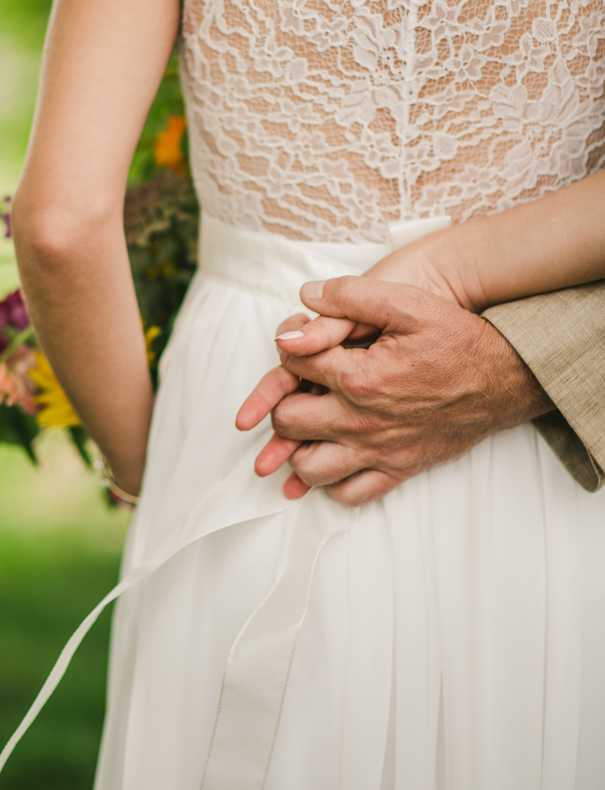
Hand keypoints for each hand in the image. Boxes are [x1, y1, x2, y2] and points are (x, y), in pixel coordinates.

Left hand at [236, 277, 551, 505]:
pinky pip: (348, 494)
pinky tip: (334, 456)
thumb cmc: (458, 339)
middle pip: (287, 420)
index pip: (292, 363)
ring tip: (309, 422)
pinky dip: (332, 482)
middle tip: (298, 384)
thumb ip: (351, 294)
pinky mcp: (397, 470)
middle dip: (283, 398)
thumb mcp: (408, 301)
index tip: (301, 342)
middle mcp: (362, 420)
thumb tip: (307, 297)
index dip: (290, 347)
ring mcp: (378, 451)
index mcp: (360, 376)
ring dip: (299, 445)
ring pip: (308, 467)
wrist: (506, 379)